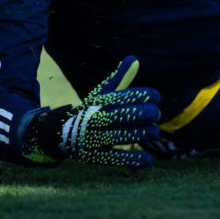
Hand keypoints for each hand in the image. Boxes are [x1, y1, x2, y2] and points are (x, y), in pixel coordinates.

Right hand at [24, 56, 160, 166]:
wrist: (63, 133)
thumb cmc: (92, 109)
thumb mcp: (102, 93)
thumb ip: (120, 78)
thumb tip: (134, 58)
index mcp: (99, 101)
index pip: (122, 96)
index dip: (142, 95)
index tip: (156, 96)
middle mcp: (96, 119)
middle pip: (122, 116)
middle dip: (143, 114)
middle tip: (156, 113)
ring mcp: (95, 138)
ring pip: (122, 136)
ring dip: (142, 133)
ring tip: (154, 131)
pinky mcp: (96, 156)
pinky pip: (117, 158)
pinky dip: (133, 160)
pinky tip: (149, 159)